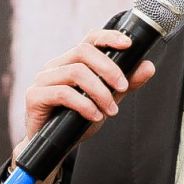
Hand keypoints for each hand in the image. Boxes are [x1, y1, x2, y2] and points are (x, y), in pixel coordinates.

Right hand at [12, 29, 156, 183]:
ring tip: (111, 109)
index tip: (128, 44)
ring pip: (75, 72)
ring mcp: (43, 80)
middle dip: (109, 68)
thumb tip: (148, 66)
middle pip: (83, 51)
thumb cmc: (78, 118)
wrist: (56, 146)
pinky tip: (95, 115)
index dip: (108, 37)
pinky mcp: (34, 96)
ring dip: (99, 91)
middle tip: (123, 87)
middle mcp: (56, 66)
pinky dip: (84, 104)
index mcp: (73, 61)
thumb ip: (126, 83)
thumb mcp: (108, 99)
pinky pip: (63, 93)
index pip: (90, 39)